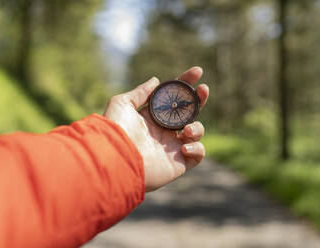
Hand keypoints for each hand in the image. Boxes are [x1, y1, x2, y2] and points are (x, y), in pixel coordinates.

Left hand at [104, 67, 208, 191]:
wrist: (116, 159)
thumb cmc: (116, 130)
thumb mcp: (123, 104)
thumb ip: (140, 92)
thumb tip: (156, 81)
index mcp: (153, 117)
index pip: (174, 98)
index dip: (185, 84)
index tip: (197, 72)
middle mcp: (164, 131)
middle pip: (189, 113)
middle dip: (199, 100)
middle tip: (203, 89)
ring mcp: (172, 147)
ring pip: (196, 132)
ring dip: (197, 127)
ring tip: (186, 130)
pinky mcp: (179, 164)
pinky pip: (198, 155)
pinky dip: (197, 148)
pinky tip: (183, 147)